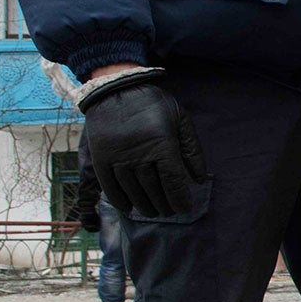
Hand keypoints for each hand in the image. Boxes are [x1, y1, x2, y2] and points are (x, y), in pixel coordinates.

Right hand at [79, 74, 207, 217]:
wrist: (117, 88)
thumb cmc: (154, 104)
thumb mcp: (181, 120)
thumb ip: (192, 150)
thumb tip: (200, 180)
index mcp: (162, 144)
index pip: (173, 181)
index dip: (180, 198)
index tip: (184, 208)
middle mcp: (139, 154)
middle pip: (154, 189)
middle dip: (164, 204)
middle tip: (170, 212)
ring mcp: (118, 157)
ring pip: (133, 190)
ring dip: (144, 205)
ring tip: (152, 212)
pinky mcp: (100, 157)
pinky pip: (109, 185)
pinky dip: (119, 199)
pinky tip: (128, 207)